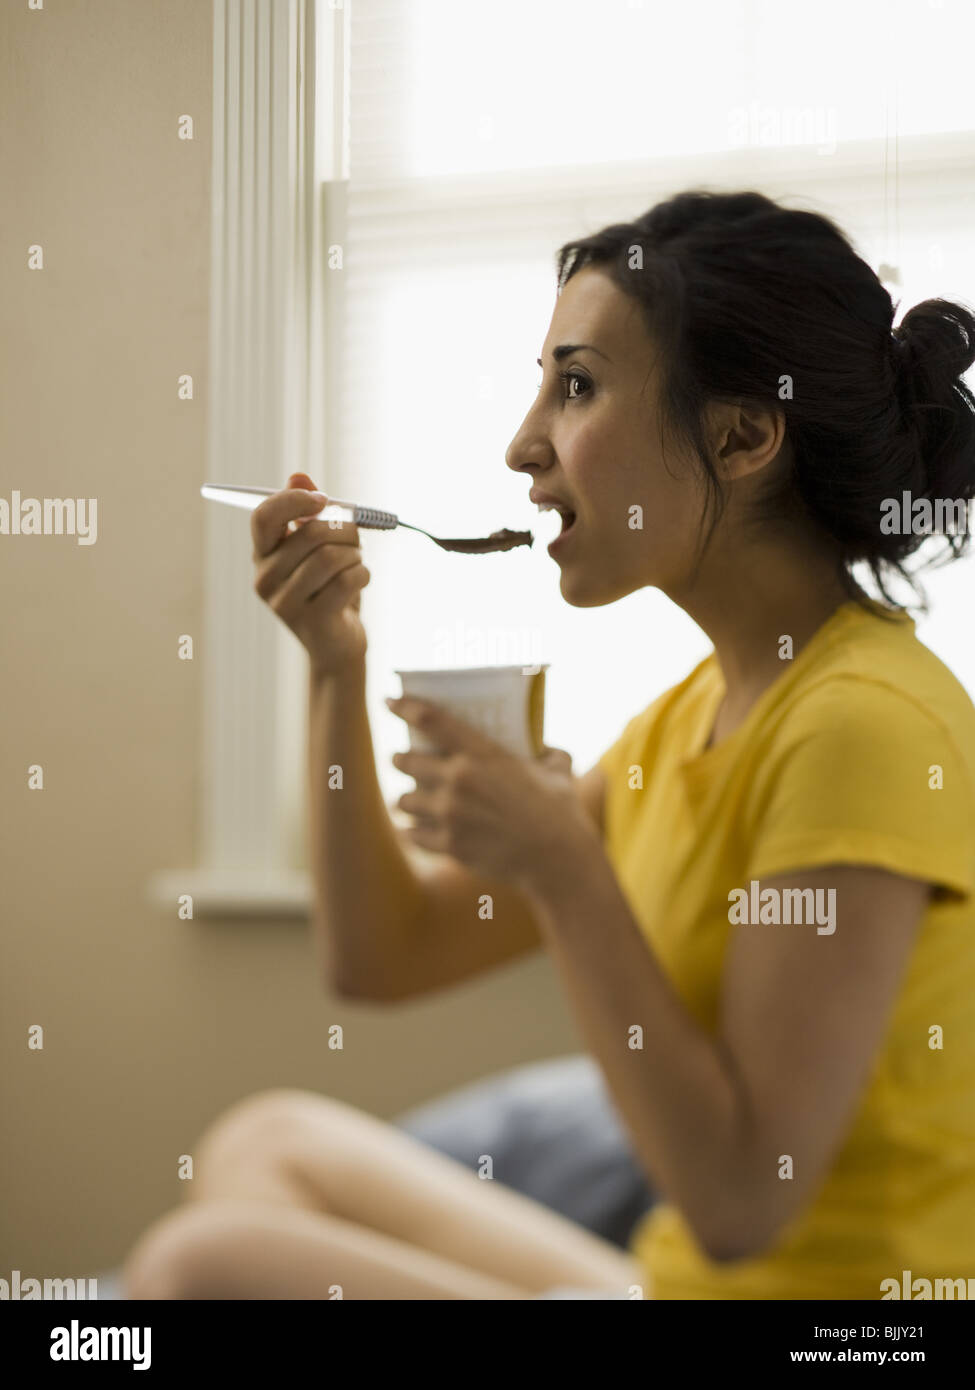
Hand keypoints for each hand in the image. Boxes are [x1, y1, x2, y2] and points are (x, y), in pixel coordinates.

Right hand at [251, 472, 369, 677]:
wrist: (337, 646)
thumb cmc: (329, 589)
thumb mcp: (320, 547)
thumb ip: (309, 512)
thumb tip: (298, 476)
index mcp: (262, 554)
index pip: (263, 516)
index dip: (294, 500)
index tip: (323, 500)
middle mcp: (265, 579)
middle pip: (310, 534)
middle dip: (344, 531)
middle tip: (354, 541)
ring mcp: (284, 603)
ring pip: (331, 557)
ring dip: (355, 555)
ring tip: (356, 564)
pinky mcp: (312, 621)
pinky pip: (347, 580)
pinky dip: (363, 574)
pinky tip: (360, 581)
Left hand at [386, 695, 598, 894]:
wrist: (557, 860)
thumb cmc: (561, 810)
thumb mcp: (557, 768)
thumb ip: (545, 752)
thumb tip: (543, 747)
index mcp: (482, 754)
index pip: (430, 720)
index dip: (403, 707)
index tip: (388, 701)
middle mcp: (458, 781)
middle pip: (405, 761)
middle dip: (400, 759)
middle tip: (402, 759)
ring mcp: (450, 815)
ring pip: (403, 800)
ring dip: (405, 798)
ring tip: (410, 799)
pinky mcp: (449, 845)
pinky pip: (412, 834)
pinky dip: (414, 831)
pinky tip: (416, 829)